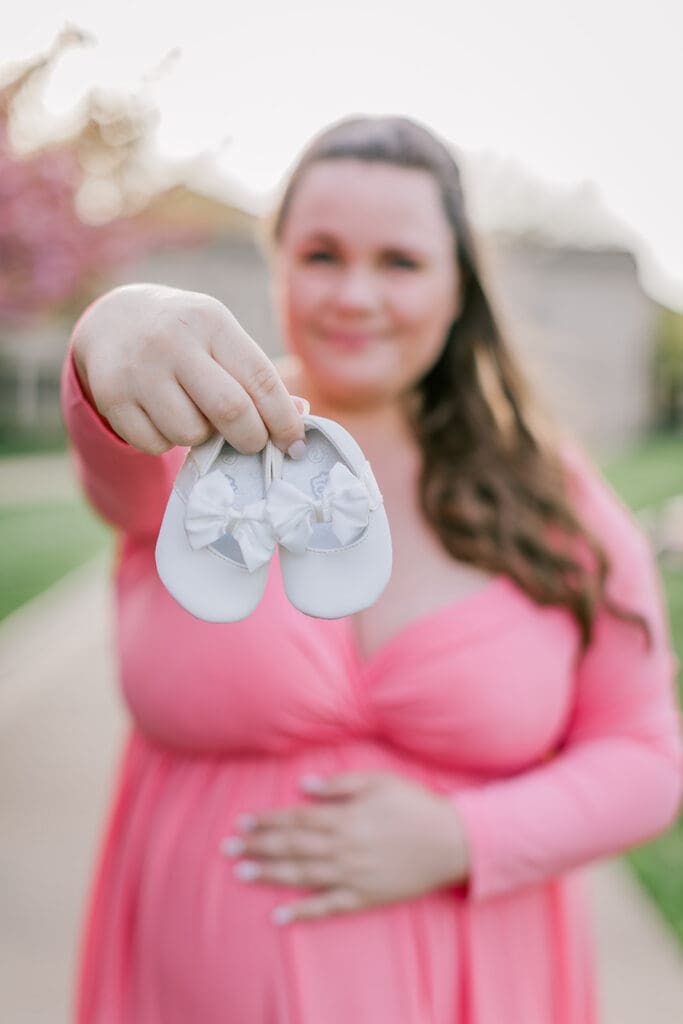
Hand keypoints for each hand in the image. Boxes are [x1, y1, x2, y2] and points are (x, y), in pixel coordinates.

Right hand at [71, 283, 305, 455]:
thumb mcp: (222, 338)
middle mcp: (172, 341)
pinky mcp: (111, 397)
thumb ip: (257, 377)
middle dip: (251, 439)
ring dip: (202, 438)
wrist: (114, 320)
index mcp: (211, 322)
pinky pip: (155, 444)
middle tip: (252, 444)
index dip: (284, 420)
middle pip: (230, 411)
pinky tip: (162, 417)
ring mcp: (138, 370)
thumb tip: (301, 417)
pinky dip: (166, 442)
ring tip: (195, 416)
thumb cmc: (187, 337)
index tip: (295, 445)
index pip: (260, 379)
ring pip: (190, 434)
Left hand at [220, 771, 469, 925]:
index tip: (241, 823)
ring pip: (302, 875)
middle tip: (227, 849)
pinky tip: (278, 915)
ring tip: (241, 873)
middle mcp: (344, 846)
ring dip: (269, 874)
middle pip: (292, 846)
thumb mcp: (379, 782)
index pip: (296, 819)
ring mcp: (353, 874)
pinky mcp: (364, 896)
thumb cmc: (415, 806)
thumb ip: (340, 785)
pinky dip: (302, 911)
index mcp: (346, 817)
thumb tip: (303, 786)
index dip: (267, 821)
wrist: (453, 841)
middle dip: (258, 847)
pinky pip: (328, 906)